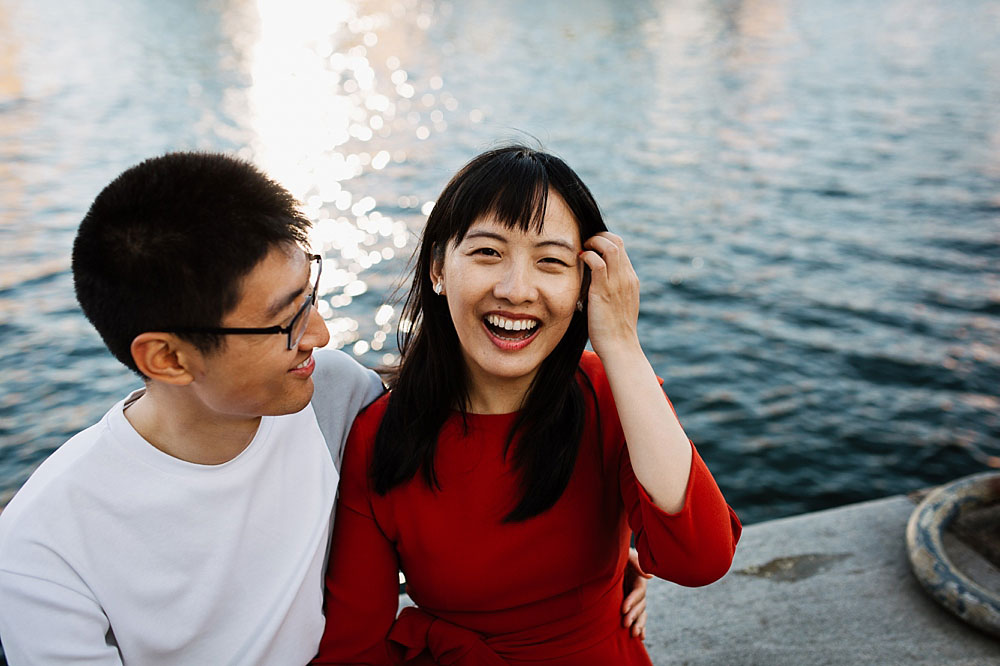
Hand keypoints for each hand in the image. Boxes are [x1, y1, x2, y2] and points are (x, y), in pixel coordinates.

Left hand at [579, 232, 640, 358]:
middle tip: (585, 244)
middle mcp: (627, 277)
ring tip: (582, 250)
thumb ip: (611, 289)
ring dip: (593, 242)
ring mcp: (617, 283)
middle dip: (599, 236)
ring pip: (610, 247)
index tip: (591, 247)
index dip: (605, 241)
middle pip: (617, 241)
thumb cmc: (614, 330)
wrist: (620, 347)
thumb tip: (594, 281)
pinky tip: (579, 261)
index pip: (621, 248)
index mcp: (631, 279)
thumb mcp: (618, 304)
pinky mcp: (604, 291)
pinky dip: (587, 256)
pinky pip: (597, 263)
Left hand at [621, 547, 651, 638]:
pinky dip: (641, 626)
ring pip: (641, 612)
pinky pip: (638, 615)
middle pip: (641, 604)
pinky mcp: (630, 602)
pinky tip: (641, 637)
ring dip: (638, 623)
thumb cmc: (618, 551)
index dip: (632, 600)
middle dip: (634, 615)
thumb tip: (650, 577)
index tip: (622, 609)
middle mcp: (639, 588)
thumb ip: (636, 562)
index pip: (638, 591)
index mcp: (639, 577)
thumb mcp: (627, 554)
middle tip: (625, 624)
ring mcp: (635, 596)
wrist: (612, 553)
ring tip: (634, 635)